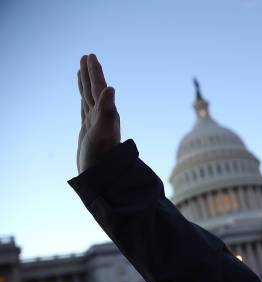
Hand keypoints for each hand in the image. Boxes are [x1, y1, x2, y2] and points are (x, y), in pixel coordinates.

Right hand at [76, 54, 120, 173]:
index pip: (99, 87)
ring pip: (89, 98)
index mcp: (106, 113)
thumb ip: (107, 110)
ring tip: (82, 71)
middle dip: (90, 73)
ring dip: (86, 84)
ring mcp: (95, 123)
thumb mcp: (103, 131)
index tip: (90, 56)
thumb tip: (111, 88)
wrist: (101, 175)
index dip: (94, 72)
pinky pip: (85, 110)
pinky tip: (83, 98)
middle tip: (87, 57)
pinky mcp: (89, 131)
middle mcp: (102, 115)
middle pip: (94, 89)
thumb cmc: (102, 155)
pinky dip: (83, 100)